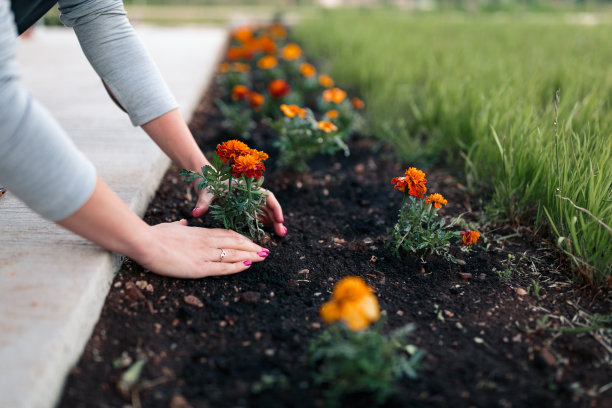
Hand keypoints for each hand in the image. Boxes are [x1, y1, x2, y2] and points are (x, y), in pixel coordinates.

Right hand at [134, 220, 269, 278]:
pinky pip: (223, 267)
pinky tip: (248, 265)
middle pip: (235, 242)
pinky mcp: (200, 267)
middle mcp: (206, 242)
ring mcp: (205, 254)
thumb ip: (180, 225)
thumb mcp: (171, 226)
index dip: (241, 238)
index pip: (227, 234)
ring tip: (263, 257)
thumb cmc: (154, 234)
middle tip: (265, 250)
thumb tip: (184, 222)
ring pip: (233, 253)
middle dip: (251, 246)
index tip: (251, 241)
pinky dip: (237, 266)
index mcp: (200, 232)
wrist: (145, 242)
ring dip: (250, 255)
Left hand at [191, 186, 286, 236]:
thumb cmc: (207, 183)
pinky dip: (264, 222)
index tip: (279, 219)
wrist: (204, 179)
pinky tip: (268, 231)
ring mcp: (248, 199)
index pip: (265, 195)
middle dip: (276, 218)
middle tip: (282, 232)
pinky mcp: (244, 206)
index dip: (274, 207)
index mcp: (245, 186)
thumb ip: (203, 202)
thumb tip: (195, 213)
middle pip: (268, 205)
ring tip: (279, 234)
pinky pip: (257, 214)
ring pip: (264, 210)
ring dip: (272, 221)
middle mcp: (249, 193)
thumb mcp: (205, 192)